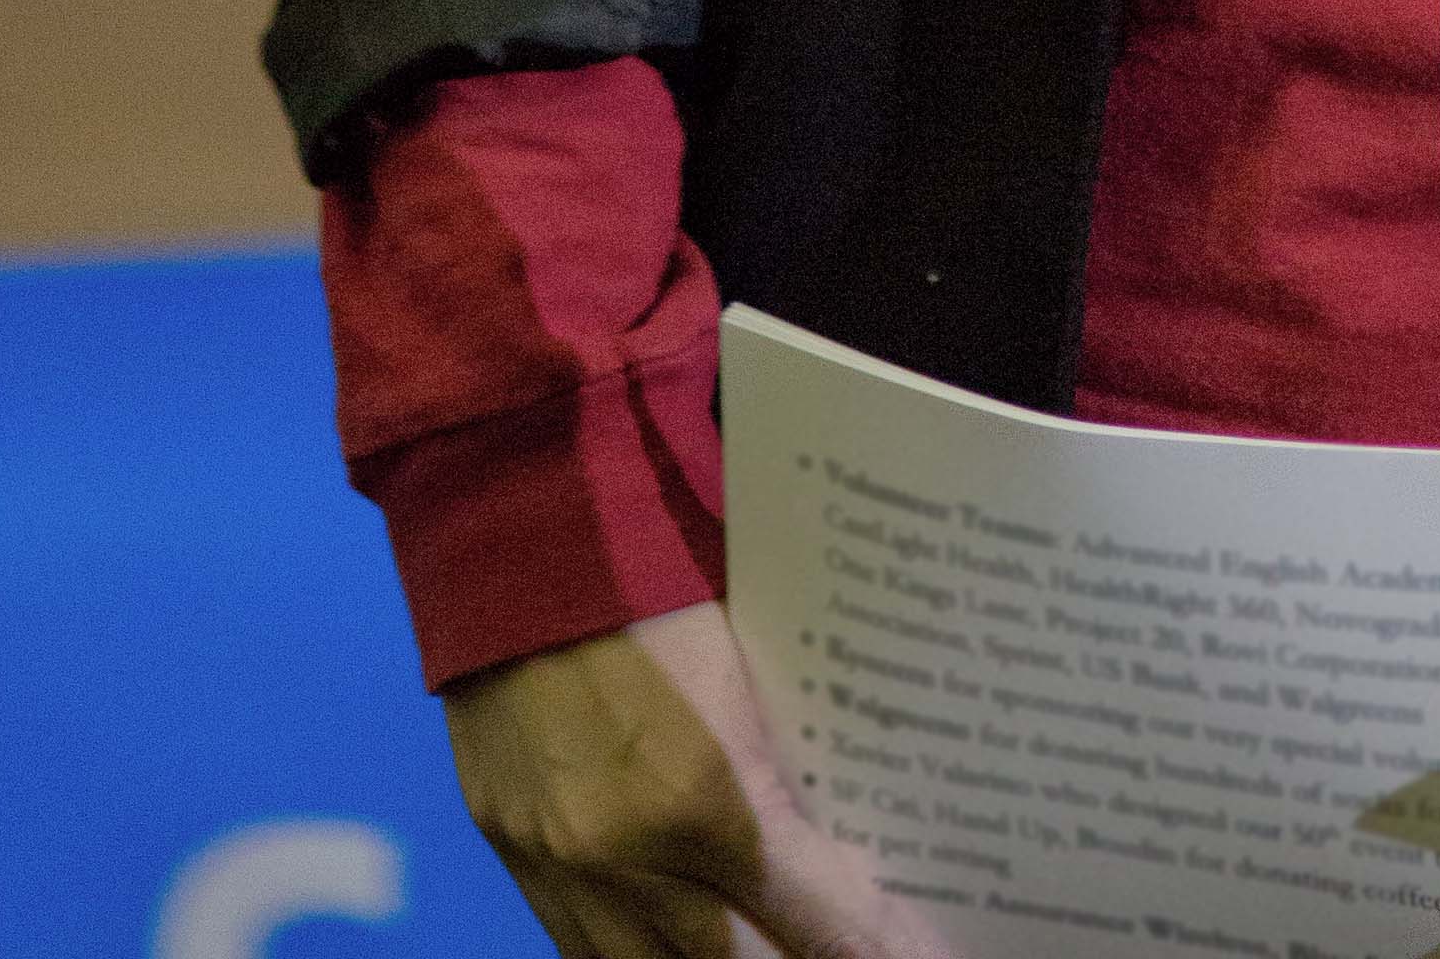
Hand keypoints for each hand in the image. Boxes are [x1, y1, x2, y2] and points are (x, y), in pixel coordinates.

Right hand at [444, 598, 954, 958]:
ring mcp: (560, 868)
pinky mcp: (512, 854)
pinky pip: (584, 951)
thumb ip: (790, 759)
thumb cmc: (655, 563)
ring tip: (784, 952)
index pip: (819, 920)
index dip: (877, 946)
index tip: (927, 951)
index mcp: (707, 794)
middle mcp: (629, 858)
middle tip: (863, 950)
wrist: (519, 523)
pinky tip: (690, 950)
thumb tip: (843, 837)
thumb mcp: (756, 654)